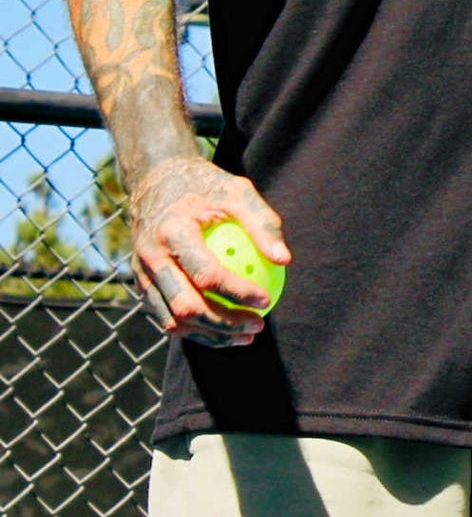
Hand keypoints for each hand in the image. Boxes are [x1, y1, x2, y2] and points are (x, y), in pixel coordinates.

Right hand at [127, 156, 289, 345]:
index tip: (267, 300)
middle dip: (225, 324)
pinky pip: (167, 317)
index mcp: (172, 233)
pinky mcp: (142, 286)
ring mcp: (141, 276)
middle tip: (258, 326)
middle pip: (187, 307)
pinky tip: (225, 329)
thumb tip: (284, 260)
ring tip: (247, 335)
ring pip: (174, 321)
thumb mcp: (239, 191)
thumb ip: (263, 222)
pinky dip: (195, 330)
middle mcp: (150, 259)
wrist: (157, 181)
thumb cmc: (207, 187)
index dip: (238, 292)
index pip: (207, 274)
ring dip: (211, 335)